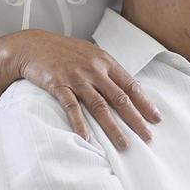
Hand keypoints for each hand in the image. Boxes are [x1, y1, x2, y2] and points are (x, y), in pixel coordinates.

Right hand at [9, 29, 162, 150]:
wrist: (33, 46)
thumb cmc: (63, 51)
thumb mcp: (90, 54)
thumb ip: (107, 70)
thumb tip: (126, 87)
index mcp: (105, 62)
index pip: (130, 85)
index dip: (145, 103)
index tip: (156, 118)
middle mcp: (94, 70)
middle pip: (119, 98)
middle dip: (136, 120)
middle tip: (147, 137)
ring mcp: (76, 78)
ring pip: (99, 106)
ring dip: (113, 127)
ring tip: (124, 144)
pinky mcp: (58, 85)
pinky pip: (71, 107)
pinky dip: (79, 123)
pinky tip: (86, 137)